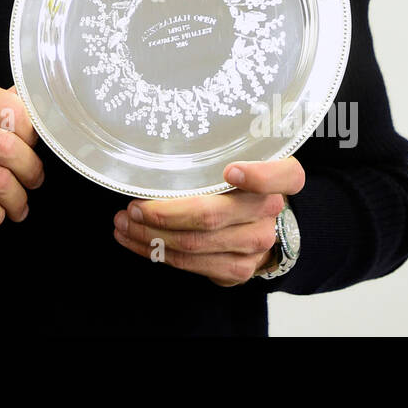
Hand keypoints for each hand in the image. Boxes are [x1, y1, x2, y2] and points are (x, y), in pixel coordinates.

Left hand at [112, 157, 304, 285]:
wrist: (257, 226)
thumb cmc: (237, 183)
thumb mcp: (239, 156)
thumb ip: (219, 149)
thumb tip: (161, 137)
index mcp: (281, 177)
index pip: (285, 176)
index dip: (259, 176)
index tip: (229, 171)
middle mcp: (270, 212)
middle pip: (212, 215)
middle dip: (164, 213)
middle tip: (133, 205)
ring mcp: (255, 244)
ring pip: (194, 243)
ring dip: (151, 235)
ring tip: (123, 222)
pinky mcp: (237, 270)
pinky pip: (190, 264)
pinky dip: (156, 252)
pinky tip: (135, 239)